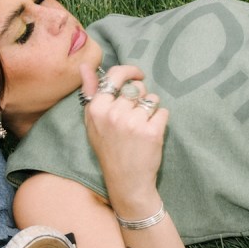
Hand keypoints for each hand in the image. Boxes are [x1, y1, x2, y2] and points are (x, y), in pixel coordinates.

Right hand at [81, 64, 167, 212]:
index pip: (116, 75)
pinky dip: (160, 121)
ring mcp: (133, 123)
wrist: (127, 182)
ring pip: (152, 98)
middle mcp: (113, 113)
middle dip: (140, 97)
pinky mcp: (152, 132)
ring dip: (151, 110)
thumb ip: (90, 91)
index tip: (137, 75)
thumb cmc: (109, 149)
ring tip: (141, 127)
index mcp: (97, 109)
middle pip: (136, 88)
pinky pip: (163, 111)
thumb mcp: (93, 121)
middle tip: (134, 117)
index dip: (129, 72)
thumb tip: (85, 65)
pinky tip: (150, 134)